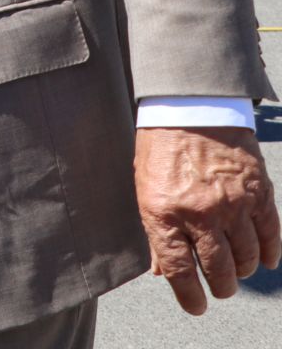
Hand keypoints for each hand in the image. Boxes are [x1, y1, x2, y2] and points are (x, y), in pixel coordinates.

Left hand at [135, 126, 280, 313]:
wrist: (190, 108)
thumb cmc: (160, 149)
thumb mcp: (145, 189)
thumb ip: (155, 232)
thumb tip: (160, 271)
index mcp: (163, 213)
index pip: (179, 269)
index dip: (189, 295)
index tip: (196, 306)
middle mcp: (199, 213)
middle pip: (217, 269)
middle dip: (220, 286)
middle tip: (220, 288)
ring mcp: (232, 204)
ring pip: (245, 257)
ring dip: (242, 271)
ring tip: (237, 271)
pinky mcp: (258, 193)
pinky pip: (270, 235)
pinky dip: (269, 253)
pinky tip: (264, 260)